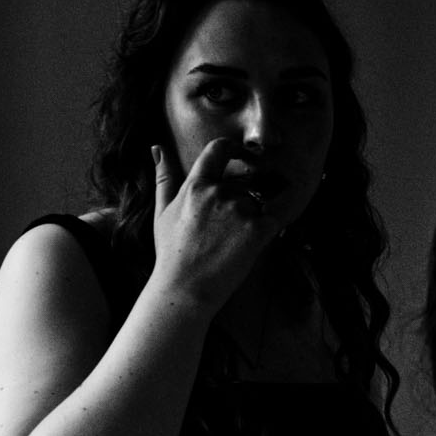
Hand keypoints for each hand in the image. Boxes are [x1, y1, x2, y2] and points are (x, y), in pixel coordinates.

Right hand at [149, 139, 284, 308]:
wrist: (186, 287)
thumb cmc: (172, 251)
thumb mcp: (162, 211)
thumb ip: (164, 177)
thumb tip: (157, 148)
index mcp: (195, 185)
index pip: (218, 150)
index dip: (235, 148)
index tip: (244, 154)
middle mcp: (218, 193)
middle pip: (242, 185)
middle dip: (241, 201)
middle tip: (226, 230)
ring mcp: (239, 210)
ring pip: (257, 203)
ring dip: (252, 217)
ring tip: (231, 243)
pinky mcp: (257, 230)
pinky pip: (277, 216)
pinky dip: (273, 223)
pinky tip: (262, 236)